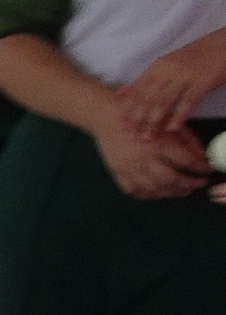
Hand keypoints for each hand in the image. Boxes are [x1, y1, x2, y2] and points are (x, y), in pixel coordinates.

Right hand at [93, 110, 209, 201]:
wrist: (107, 119)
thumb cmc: (141, 119)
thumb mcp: (167, 123)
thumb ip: (186, 140)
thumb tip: (202, 157)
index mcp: (158, 142)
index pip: (186, 161)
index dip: (200, 168)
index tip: (206, 170)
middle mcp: (143, 158)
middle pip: (171, 179)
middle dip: (188, 184)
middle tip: (197, 185)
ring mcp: (129, 168)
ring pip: (153, 189)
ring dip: (171, 193)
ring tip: (181, 191)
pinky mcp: (117, 173)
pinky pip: (134, 191)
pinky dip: (148, 195)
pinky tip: (158, 192)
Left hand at [114, 33, 225, 135]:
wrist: (222, 45)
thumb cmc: (193, 58)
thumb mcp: (166, 65)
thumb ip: (145, 80)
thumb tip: (120, 94)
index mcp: (157, 67)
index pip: (137, 90)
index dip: (128, 108)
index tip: (122, 125)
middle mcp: (168, 70)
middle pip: (148, 98)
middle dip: (139, 119)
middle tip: (134, 136)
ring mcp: (185, 75)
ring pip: (165, 101)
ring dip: (155, 121)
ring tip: (150, 137)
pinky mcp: (202, 81)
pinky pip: (188, 101)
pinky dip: (179, 116)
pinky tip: (173, 128)